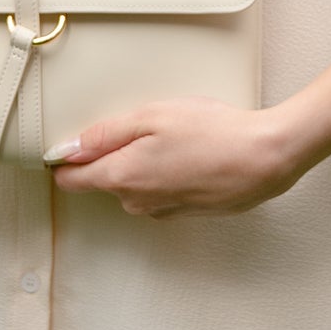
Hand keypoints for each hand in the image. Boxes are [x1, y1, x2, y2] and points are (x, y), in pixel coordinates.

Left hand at [46, 99, 297, 217]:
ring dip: (143, 164)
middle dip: (113, 155)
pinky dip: (167, 174)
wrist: (264, 158)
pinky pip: (159, 192)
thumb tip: (66, 150)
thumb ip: (103, 134)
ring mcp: (161, 211)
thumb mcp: (151, 117)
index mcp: (121, 177)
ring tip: (173, 138)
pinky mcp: (184, 212)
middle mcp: (136, 202)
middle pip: (104, 179)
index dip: (66, 159)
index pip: (71, 180)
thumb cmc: (212, 132)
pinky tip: (190, 154)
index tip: (72, 142)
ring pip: (134, 186)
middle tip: (142, 126)